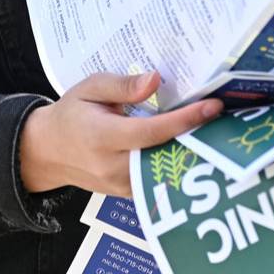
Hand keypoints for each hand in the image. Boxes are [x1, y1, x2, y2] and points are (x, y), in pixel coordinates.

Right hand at [19, 71, 222, 195]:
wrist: (45, 151)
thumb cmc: (70, 114)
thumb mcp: (90, 88)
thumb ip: (124, 85)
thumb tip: (156, 80)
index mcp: (103, 136)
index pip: (151, 132)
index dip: (185, 121)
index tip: (213, 107)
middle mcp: (113, 166)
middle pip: (164, 154)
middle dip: (196, 139)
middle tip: (227, 119)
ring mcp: (120, 184)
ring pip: (163, 170)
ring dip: (189, 152)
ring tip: (217, 131)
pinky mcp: (125, 193)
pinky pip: (156, 179)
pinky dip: (176, 163)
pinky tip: (194, 146)